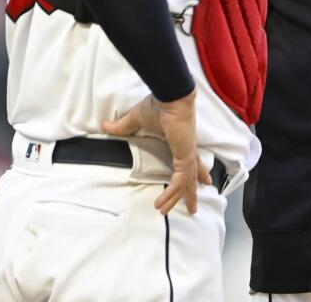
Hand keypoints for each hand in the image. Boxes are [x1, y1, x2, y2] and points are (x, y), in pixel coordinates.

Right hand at [102, 87, 207, 214]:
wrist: (170, 97)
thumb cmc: (157, 105)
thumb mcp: (136, 119)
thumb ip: (123, 126)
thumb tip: (105, 126)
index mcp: (181, 142)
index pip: (191, 162)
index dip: (197, 172)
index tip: (204, 182)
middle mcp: (188, 150)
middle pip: (192, 176)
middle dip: (192, 192)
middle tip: (193, 208)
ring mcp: (187, 154)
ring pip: (185, 183)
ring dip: (176, 198)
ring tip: (164, 212)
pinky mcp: (184, 156)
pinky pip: (179, 180)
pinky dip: (171, 193)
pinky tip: (162, 204)